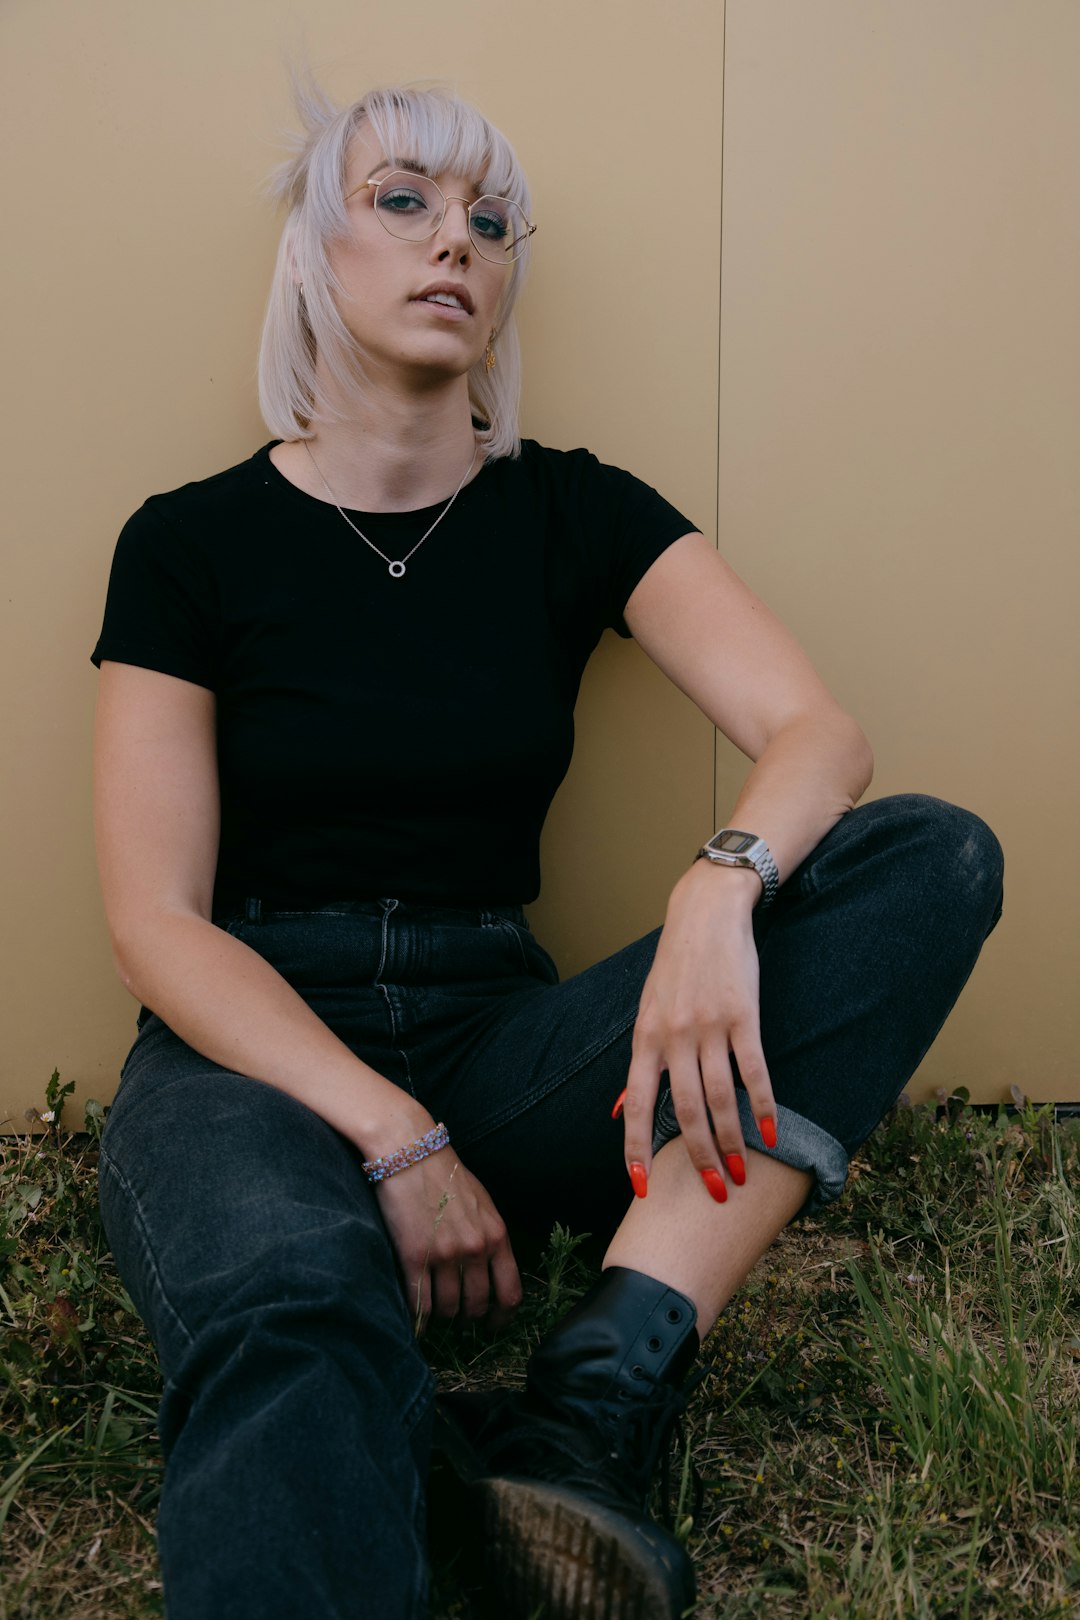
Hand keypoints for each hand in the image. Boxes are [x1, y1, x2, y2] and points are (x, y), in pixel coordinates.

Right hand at [374, 1143, 521, 1333]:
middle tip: (459, 1320)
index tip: (493, 1326)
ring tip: (437, 1315)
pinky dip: (419, 1319)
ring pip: (448, 1310)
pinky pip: (421, 1305)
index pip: (510, 1293)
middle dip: (469, 1320)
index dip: (502, 1318)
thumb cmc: (446, 1175)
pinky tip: (416, 1320)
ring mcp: (445, 1255)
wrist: (411, 1153)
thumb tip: (490, 1270)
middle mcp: (476, 1249)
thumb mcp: (483, 1203)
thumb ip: (490, 1236)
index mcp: (497, 1235)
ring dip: (443, 1318)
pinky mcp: (415, 1257)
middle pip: (478, 1306)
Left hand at [620, 863, 776, 1201]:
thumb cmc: (676, 968)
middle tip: (713, 1191)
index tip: (641, 1188)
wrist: (706, 914)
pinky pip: (753, 1070)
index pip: (635, 1105)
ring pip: (719, 1097)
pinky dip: (762, 1105)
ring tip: (741, 1171)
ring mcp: (709, 1026)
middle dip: (698, 1156)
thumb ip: (640, 1064)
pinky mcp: (744, 1016)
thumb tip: (618, 1109)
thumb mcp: (647, 1012)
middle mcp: (673, 1036)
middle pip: (683, 1111)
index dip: (637, 1149)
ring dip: (731, 1141)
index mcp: (645, 1038)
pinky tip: (769, 1131)